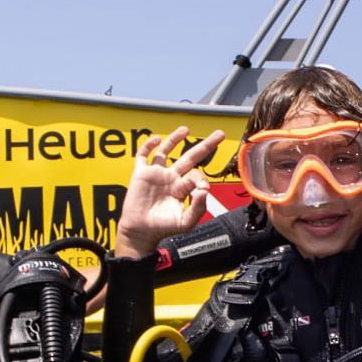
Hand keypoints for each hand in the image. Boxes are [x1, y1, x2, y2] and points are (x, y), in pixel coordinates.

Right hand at [114, 126, 225, 257]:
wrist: (140, 232)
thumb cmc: (163, 228)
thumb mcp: (186, 222)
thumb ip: (198, 208)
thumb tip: (205, 190)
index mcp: (183, 188)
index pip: (196, 175)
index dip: (201, 178)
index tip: (203, 188)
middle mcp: (172, 178)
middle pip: (191, 156)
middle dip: (206, 145)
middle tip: (220, 134)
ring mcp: (156, 174)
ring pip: (167, 151)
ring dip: (175, 139)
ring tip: (185, 129)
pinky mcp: (140, 174)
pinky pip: (144, 156)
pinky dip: (149, 146)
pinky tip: (157, 139)